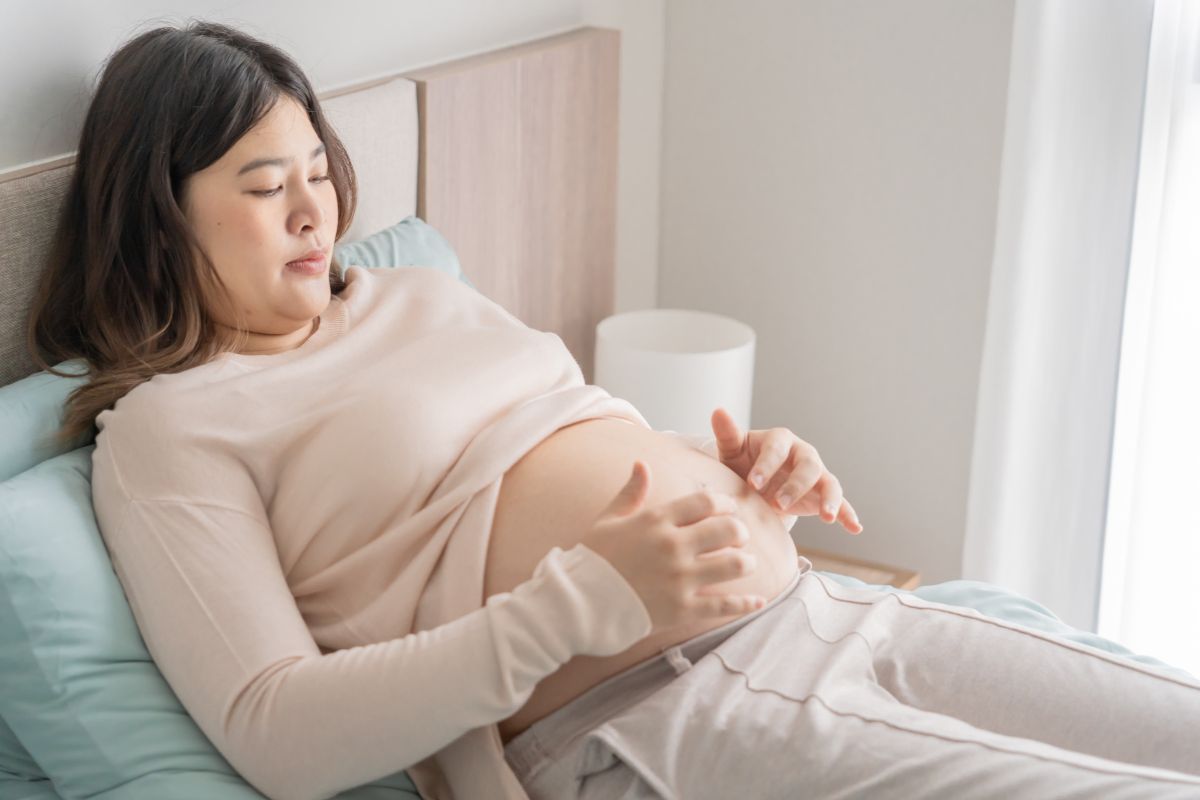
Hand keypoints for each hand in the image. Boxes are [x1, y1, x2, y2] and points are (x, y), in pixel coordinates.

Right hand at [580, 460, 767, 631]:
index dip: (724, 503)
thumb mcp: (608, 520)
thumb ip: (631, 492)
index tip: (728, 509)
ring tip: (746, 563)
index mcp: (656, 521)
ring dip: (746, 562)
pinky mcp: (682, 609)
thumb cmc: (591, 559)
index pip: (705, 502)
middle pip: (727, 530)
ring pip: (733, 565)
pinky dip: (745, 603)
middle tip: (740, 536)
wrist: (576, 603)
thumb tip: (642, 463)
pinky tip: (758, 600)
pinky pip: (723, 606)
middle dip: (740, 531)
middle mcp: (673, 547)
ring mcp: (680, 579)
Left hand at [709, 407, 862, 534]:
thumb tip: (718, 411)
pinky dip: (847, 514)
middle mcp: (802, 453)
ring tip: (826, 516)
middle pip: (808, 465)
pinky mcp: (822, 494)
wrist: (754, 484)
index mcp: (780, 440)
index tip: (752, 484)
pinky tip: (855, 528)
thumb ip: (727, 434)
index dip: (765, 466)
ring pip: (829, 482)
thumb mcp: (732, 451)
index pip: (776, 450)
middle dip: (795, 485)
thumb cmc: (742, 463)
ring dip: (829, 499)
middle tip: (779, 503)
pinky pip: (840, 503)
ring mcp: (816, 474)